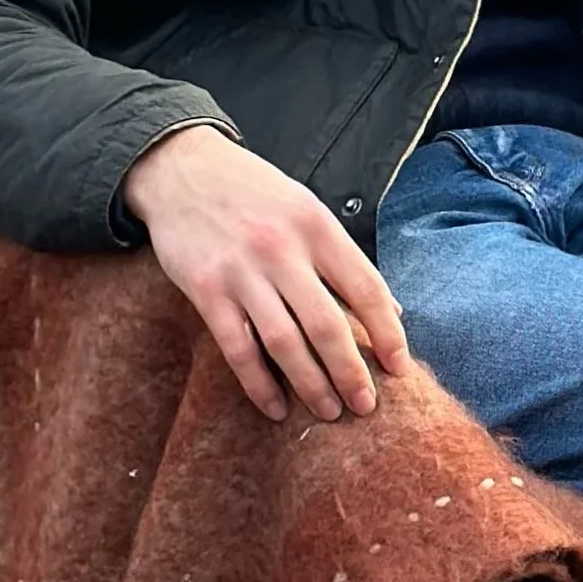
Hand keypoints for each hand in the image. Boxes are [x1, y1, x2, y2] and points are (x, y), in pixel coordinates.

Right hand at [122, 124, 410, 422]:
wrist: (183, 169)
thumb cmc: (254, 192)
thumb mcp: (307, 207)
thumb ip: (344, 257)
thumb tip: (389, 309)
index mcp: (317, 225)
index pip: (365, 288)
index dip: (387, 333)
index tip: (399, 367)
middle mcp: (283, 249)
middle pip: (327, 325)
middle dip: (352, 372)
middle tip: (366, 405)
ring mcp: (242, 271)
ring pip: (285, 343)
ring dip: (311, 385)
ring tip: (329, 412)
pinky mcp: (206, 290)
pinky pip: (238, 349)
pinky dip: (260, 384)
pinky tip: (276, 407)